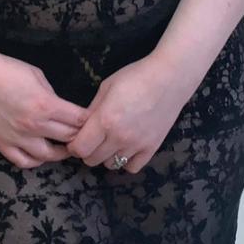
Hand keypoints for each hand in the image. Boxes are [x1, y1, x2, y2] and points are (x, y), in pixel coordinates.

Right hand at [0, 50, 90, 169]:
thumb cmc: (5, 70)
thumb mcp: (37, 75)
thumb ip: (51, 95)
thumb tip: (60, 107)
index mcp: (46, 106)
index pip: (78, 121)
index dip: (90, 121)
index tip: (94, 120)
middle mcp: (34, 126)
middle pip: (68, 139)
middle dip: (80, 136)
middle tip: (85, 135)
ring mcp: (17, 138)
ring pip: (48, 156)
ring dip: (61, 152)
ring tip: (65, 147)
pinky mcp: (2, 144)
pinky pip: (23, 161)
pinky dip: (36, 160)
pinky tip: (40, 154)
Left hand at [64, 56, 187, 173]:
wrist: (169, 78)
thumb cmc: (135, 77)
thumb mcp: (106, 87)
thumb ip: (92, 110)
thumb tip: (81, 126)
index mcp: (105, 120)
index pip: (80, 148)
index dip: (74, 146)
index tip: (76, 139)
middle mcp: (119, 137)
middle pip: (92, 160)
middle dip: (87, 151)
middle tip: (92, 139)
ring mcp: (137, 145)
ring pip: (111, 165)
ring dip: (106, 155)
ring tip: (110, 141)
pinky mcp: (152, 148)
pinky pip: (132, 167)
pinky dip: (126, 161)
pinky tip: (126, 148)